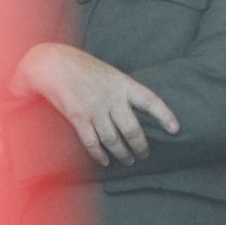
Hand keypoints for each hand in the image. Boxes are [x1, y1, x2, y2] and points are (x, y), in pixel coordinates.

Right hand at [10, 43, 180, 166]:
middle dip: (140, 146)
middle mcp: (112, 98)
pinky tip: (104, 161)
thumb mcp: (107, 72)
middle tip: (144, 155)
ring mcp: (95, 109)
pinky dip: (99, 155)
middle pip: (132, 129)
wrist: (51, 63)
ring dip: (122, 154)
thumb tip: (133, 107)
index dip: (165, 115)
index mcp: (122, 83)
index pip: (151, 101)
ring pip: (113, 140)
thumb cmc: (79, 66)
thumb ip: (119, 89)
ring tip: (127, 160)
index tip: (175, 129)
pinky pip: (92, 142)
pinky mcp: (78, 118)